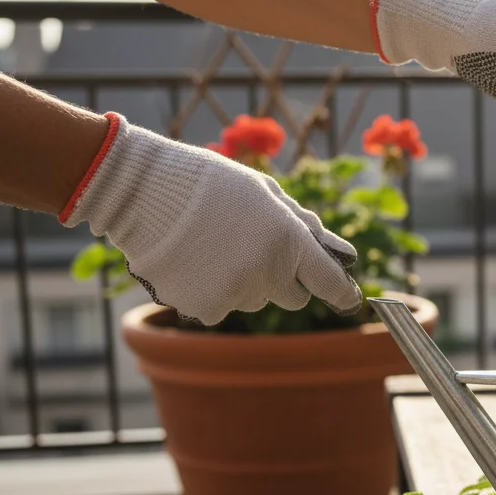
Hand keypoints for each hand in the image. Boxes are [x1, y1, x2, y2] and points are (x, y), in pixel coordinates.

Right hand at [61, 113, 361, 325]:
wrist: (145, 190)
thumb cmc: (212, 185)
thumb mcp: (267, 194)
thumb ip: (305, 227)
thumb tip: (342, 254)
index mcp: (289, 241)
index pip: (331, 282)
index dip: (343, 293)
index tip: (350, 297)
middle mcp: (267, 273)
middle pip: (293, 298)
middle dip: (284, 280)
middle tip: (256, 251)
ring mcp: (235, 294)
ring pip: (255, 300)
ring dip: (245, 282)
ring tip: (215, 247)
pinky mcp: (204, 309)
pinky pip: (221, 308)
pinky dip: (212, 292)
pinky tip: (195, 263)